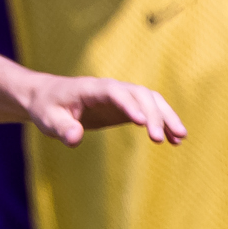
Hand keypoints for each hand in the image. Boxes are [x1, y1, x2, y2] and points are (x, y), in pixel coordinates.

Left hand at [21, 73, 185, 145]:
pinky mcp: (126, 107)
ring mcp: (121, 96)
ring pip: (151, 100)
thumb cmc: (47, 107)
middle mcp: (112, 88)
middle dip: (153, 115)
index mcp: (92, 88)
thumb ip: (62, 128)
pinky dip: (162, 123)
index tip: (141, 123)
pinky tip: (174, 140)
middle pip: (140, 95)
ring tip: (180, 138)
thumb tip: (74, 140)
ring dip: (166, 117)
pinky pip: (150, 111)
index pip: (115, 92)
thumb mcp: (48, 119)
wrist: (49, 97)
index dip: (129, 105)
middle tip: (159, 139)